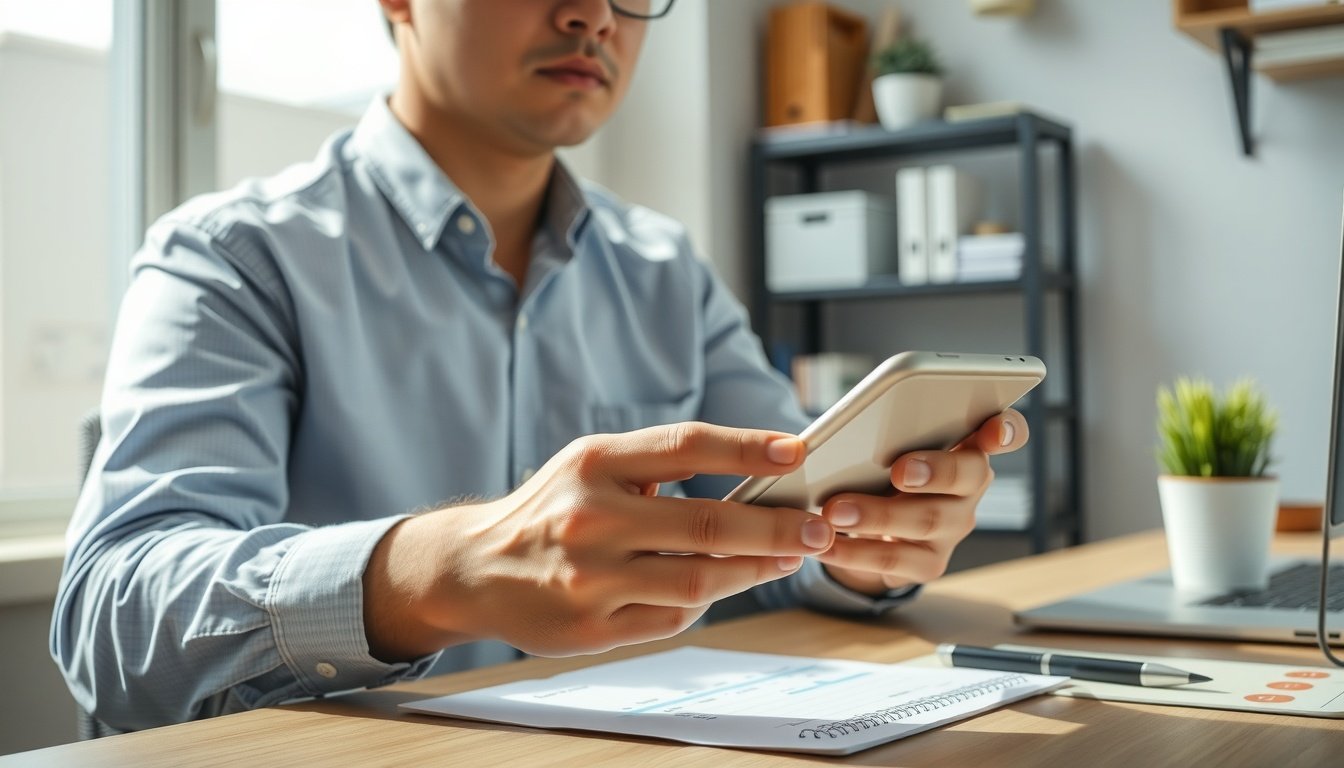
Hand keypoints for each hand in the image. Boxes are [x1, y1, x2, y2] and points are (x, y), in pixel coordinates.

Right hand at [363, 423, 834, 660]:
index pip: (685, 445)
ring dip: (754, 569)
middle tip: (816, 527)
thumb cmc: (550, 509)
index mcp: (594, 462)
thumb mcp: (589, 465)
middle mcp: (590, 517)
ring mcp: (589, 578)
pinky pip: (671, 616)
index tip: (798, 449)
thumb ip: (657, 465)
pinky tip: (721, 586)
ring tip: (785, 558)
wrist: (474, 568)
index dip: (747, 445)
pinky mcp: (591, 628)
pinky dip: (705, 601)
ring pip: (698, 577)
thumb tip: (752, 471)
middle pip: (706, 522)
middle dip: (774, 526)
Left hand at [816, 410, 1029, 595]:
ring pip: (927, 520)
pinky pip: (895, 560)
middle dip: (936, 471)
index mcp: (965, 444)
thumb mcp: (880, 442)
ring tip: (836, 510)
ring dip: (879, 515)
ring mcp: (953, 526)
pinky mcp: (928, 562)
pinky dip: (855, 551)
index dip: (1007, 430)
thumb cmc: (878, 466)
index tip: (993, 430)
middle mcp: (968, 486)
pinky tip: (827, 543)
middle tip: (899, 470)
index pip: (1005, 432)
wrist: (869, 525)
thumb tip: (834, 432)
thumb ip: (877, 428)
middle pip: (969, 475)